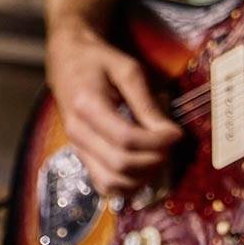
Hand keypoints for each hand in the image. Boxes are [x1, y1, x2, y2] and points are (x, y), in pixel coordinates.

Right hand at [45, 22, 182, 201]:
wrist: (67, 59)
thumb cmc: (97, 60)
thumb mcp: (126, 69)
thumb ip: (146, 103)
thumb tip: (169, 133)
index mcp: (86, 105)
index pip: (126, 139)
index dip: (157, 141)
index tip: (176, 132)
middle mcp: (77, 132)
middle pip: (120, 164)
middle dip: (154, 159)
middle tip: (169, 143)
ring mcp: (77, 147)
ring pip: (112, 182)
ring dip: (142, 176)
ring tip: (157, 154)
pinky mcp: (81, 156)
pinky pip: (105, 185)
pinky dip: (128, 185)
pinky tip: (142, 168)